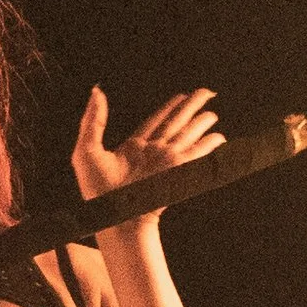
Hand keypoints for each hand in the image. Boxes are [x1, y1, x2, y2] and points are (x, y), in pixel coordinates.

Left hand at [71, 83, 224, 205]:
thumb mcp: (86, 149)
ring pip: (188, 133)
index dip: (169, 107)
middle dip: (192, 106)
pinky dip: (209, 145)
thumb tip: (98, 92)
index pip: (155, 121)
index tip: (181, 95)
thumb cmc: (96, 190)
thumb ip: (94, 119)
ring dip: (202, 122)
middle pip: (176, 122)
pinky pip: (197, 153)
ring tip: (213, 113)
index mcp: (134, 146)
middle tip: (207, 92)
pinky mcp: (177, 170)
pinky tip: (220, 138)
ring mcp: (166, 160)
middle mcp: (153, 151)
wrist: (112, 215)